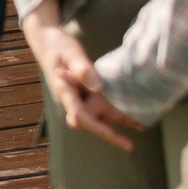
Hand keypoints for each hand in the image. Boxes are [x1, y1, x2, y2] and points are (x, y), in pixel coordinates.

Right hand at [31, 21, 139, 150]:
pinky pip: (98, 106)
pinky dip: (114, 111)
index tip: (114, 136)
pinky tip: (131, 112)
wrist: (47, 42)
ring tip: (140, 127)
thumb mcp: (71, 53)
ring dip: (114, 124)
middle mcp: (70, 99)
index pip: (80, 116)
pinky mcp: (82, 93)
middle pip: (89, 123)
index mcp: (65, 92)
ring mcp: (76, 97)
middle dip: (108, 134)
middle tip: (130, 146)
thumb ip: (83, 69)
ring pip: (95, 116)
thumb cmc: (59, 45)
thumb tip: (98, 88)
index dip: (97, 128)